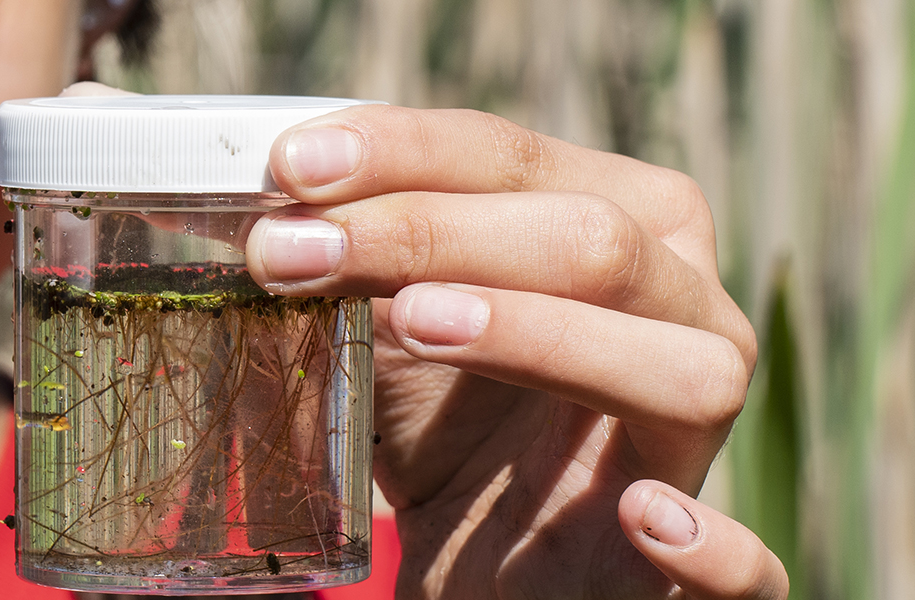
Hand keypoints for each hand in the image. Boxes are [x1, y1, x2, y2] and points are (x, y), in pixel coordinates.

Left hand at [245, 105, 786, 598]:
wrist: (482, 564)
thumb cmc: (445, 426)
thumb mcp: (389, 330)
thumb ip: (356, 268)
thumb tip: (277, 216)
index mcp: (620, 224)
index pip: (515, 160)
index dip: (404, 155)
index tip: (293, 171)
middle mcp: (684, 310)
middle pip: (591, 241)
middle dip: (432, 233)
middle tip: (295, 253)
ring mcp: (698, 434)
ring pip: (676, 368)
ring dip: (543, 336)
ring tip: (416, 321)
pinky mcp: (699, 567)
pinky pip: (747, 566)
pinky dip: (713, 545)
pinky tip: (642, 518)